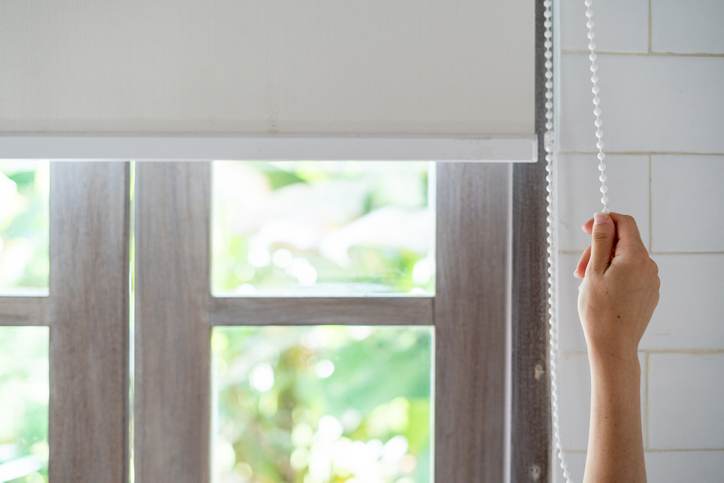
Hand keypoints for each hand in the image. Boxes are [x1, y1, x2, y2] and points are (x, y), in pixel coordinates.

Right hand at [574, 213, 659, 362]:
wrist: (613, 345)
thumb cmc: (599, 311)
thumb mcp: (594, 270)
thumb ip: (600, 241)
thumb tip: (603, 218)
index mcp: (635, 257)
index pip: (625, 223)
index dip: (604, 220)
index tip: (585, 229)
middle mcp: (648, 266)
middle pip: (623, 242)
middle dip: (599, 248)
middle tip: (578, 269)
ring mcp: (651, 281)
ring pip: (626, 259)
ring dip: (604, 263)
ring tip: (587, 283)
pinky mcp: (649, 293)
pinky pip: (632, 274)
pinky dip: (615, 275)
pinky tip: (601, 291)